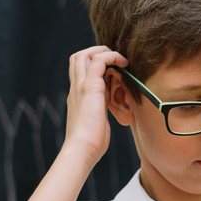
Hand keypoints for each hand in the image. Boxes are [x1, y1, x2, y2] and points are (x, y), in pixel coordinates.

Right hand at [64, 46, 127, 165]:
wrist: (82, 148)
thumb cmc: (92, 142)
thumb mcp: (97, 122)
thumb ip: (100, 111)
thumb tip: (111, 110)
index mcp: (77, 96)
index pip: (80, 70)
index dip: (94, 64)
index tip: (112, 70)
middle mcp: (76, 88)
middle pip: (78, 57)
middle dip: (97, 52)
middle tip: (115, 60)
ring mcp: (81, 86)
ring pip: (84, 54)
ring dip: (104, 52)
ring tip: (120, 60)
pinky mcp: (90, 87)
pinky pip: (99, 61)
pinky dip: (111, 57)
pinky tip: (123, 64)